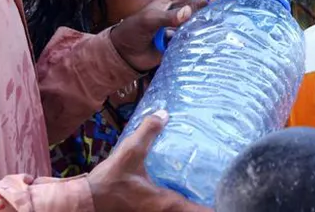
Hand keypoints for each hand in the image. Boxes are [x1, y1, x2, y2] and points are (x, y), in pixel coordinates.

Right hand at [88, 111, 208, 211]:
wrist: (85, 202)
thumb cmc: (109, 183)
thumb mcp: (129, 153)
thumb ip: (148, 132)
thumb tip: (164, 114)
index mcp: (168, 204)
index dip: (218, 205)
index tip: (229, 193)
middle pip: (194, 211)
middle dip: (208, 201)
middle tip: (219, 185)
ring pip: (181, 210)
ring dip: (192, 201)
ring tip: (204, 185)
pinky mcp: (147, 211)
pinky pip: (170, 208)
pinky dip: (178, 200)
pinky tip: (178, 186)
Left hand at [109, 0, 225, 71]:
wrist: (126, 54)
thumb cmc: (132, 31)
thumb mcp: (148, 20)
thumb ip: (167, 16)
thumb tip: (187, 13)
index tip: (215, 3)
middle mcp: (186, 5)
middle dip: (221, 4)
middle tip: (224, 18)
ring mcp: (189, 21)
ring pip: (212, 16)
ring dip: (217, 21)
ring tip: (221, 30)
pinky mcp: (189, 37)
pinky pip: (206, 33)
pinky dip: (211, 36)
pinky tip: (214, 41)